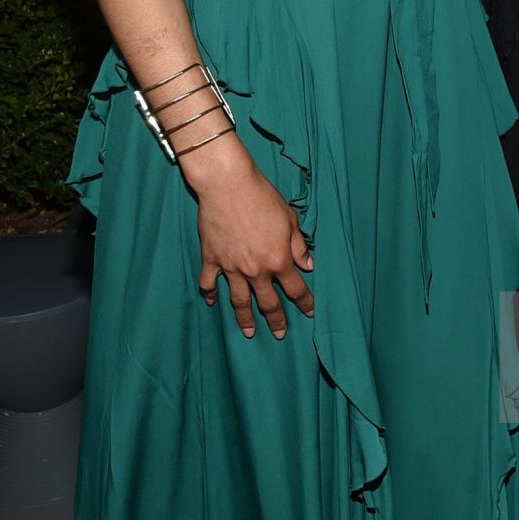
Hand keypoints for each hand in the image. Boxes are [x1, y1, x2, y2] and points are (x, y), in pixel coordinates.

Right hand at [184, 137, 314, 338]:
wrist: (228, 185)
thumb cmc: (262, 197)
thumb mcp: (289, 219)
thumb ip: (298, 245)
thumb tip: (308, 265)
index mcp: (278, 260)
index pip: (295, 288)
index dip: (304, 302)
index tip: (309, 311)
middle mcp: (255, 270)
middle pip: (268, 303)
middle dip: (276, 320)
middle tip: (280, 333)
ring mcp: (231, 268)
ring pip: (239, 301)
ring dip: (244, 319)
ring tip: (249, 332)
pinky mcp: (211, 259)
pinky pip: (209, 283)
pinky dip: (210, 294)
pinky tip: (211, 301)